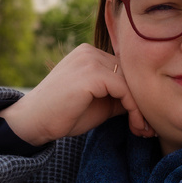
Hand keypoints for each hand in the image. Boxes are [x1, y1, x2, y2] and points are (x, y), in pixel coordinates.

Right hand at [0, 44, 153, 144]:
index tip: (146, 121)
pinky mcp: (91, 74)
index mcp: (89, 54)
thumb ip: (118, 96)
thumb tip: (146, 101)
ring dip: (141, 109)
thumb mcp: (98, 103)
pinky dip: (134, 110)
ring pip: (130, 83)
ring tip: (144, 131)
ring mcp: (89, 60)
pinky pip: (124, 90)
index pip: (124, 71)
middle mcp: (89, 51)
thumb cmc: (62, 115)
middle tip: (149, 128)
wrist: (33, 122)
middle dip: (142, 102)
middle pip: (130, 75)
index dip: (138, 96)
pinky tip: (135, 126)